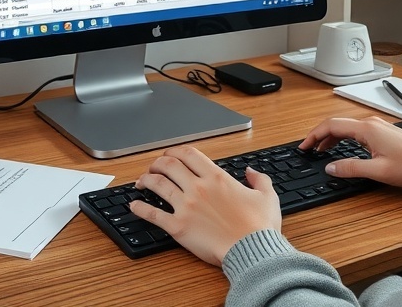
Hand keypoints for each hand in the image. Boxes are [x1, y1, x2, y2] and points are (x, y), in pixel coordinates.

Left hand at [130, 145, 280, 265]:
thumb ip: (259, 180)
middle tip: (153, 167)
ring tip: (141, 181)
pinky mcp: (178, 227)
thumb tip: (251, 172)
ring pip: (157, 184)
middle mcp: (198, 187)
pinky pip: (153, 214)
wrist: (252, 250)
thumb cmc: (259, 226)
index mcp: (217, 177)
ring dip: (145, 179)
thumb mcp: (267, 196)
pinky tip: (133, 206)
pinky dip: (140, 208)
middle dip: (157, 163)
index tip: (170, 155)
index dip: (175, 151)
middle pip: (168, 165)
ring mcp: (186, 206)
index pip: (189, 154)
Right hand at [299, 117, 401, 188]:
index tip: (304, 146)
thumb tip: (331, 167)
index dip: (314, 136)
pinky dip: (344, 139)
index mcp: (367, 129)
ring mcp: (378, 127)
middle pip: (337, 125)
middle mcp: (371, 124)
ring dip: (332, 138)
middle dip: (320, 137)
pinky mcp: (384, 132)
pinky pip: (357, 131)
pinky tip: (343, 149)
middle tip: (309, 150)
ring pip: (347, 128)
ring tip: (322, 151)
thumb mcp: (378, 171)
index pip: (331, 126)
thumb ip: (351, 168)